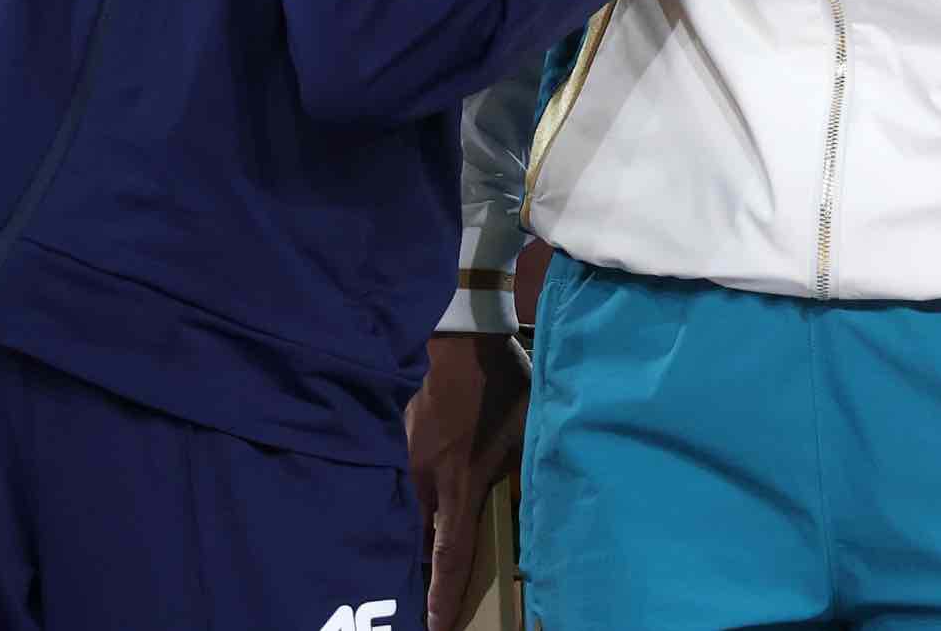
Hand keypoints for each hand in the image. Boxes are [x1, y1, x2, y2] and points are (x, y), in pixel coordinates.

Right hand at [406, 332, 530, 630]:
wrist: (457, 339)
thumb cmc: (500, 384)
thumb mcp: (529, 431)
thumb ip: (529, 471)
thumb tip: (542, 505)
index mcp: (460, 483)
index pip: (449, 553)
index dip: (443, 595)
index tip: (433, 626)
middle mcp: (427, 481)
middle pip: (420, 541)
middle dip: (422, 574)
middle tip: (423, 603)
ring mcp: (407, 461)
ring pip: (410, 512)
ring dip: (415, 535)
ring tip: (415, 560)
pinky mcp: (399, 441)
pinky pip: (406, 482)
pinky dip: (412, 498)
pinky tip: (418, 497)